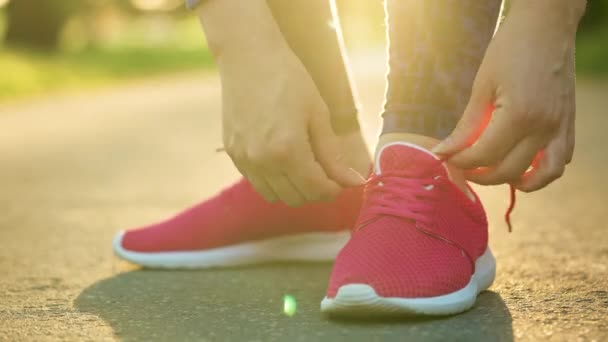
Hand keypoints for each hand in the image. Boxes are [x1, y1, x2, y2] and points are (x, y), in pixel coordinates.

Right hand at [198, 0, 362, 205]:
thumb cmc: (289, 79)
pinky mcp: (233, 153)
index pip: (316, 189)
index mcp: (288, 151)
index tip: (341, 179)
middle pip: (295, 198)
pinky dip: (272, 180)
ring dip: (293, 189)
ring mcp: (244, 159)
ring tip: (303, 167)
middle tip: (325, 172)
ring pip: (274, 196)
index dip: (334, 189)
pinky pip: (256, 182)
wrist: (248, 57)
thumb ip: (333, 155)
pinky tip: (281, 159)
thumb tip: (353, 182)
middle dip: (315, 190)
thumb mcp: (318, 115)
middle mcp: (263, 161)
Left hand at [433, 0, 584, 191]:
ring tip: (492, 173)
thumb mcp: (481, 88)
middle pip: (509, 171)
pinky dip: (542, 171)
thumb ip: (465, 127)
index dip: (460, 161)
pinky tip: (521, 164)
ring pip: (543, 176)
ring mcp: (561, 128)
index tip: (445, 158)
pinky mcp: (569, 124)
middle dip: (480, 175)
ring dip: (516, 182)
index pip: (484, 156)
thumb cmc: (509, 50)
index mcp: (520, 116)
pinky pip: (561, 161)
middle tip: (462, 167)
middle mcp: (545, 127)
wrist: (546, 26)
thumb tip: (444, 153)